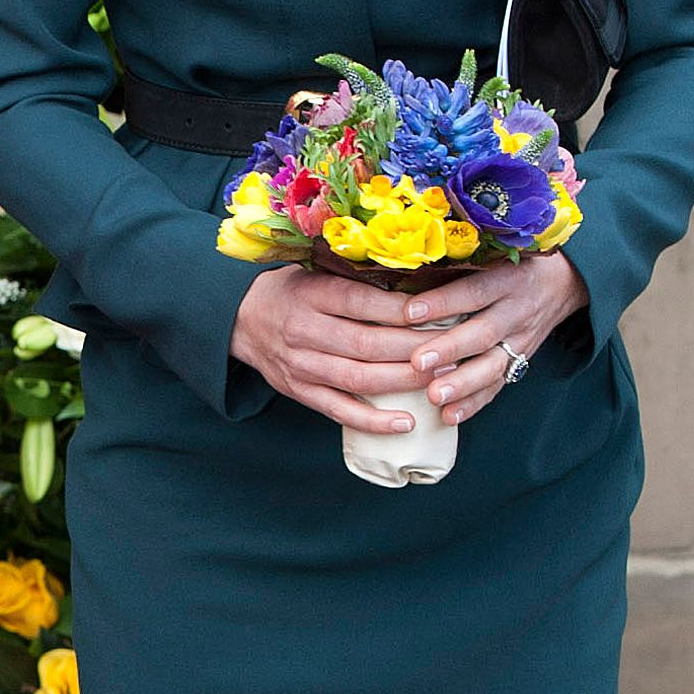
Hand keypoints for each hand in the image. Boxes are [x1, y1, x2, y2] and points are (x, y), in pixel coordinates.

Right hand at [231, 266, 429, 434]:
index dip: (402, 311)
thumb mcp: (316, 271)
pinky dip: (374, 421)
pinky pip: (340, 411)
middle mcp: (304, 330)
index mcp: (311, 294)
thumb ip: (357, 278)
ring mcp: (301, 366)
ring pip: (358, 379)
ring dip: (403, 382)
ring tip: (441, 380)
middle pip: (366, 344)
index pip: (362, 302)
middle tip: (454, 350)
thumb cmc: (292, 290)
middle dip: (415, 349)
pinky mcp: (300, 392)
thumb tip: (418, 282)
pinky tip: (406, 423)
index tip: (440, 313)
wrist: (239, 317)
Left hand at [402, 250, 587, 424]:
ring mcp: (521, 339)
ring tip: (434, 397)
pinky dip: (473, 403)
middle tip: (417, 362)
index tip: (409, 313)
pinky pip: (497, 386)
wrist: (564, 282)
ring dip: (462, 384)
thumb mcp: (495, 253)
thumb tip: (399, 269)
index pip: (474, 290)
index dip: (443, 302)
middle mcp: (517, 310)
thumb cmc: (512, 263)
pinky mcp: (520, 361)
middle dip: (450, 349)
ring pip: (493, 365)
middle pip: (483, 332)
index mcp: (508, 278)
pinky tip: (449, 416)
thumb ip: (456, 264)